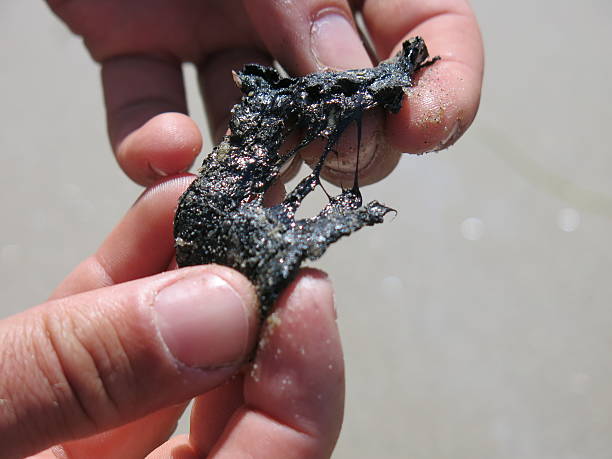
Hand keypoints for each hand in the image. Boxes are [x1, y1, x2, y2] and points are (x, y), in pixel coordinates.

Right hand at [2, 177, 342, 457]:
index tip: (305, 288)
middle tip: (263, 230)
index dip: (306, 379)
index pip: (276, 457)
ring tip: (206, 200)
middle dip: (251, 307)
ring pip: (177, 365)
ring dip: (193, 273)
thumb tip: (220, 307)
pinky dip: (135, 278)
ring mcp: (101, 447)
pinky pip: (118, 345)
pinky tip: (159, 218)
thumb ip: (84, 374)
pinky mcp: (67, 407)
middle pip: (236, 405)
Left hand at [47, 0, 482, 185]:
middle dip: (346, 142)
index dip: (443, 84)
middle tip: (335, 162)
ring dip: (251, 164)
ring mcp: (213, 27)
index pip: (427, 26)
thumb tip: (347, 84)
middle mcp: (286, 5)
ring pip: (248, 120)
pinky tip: (165, 153)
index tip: (421, 129)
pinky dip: (148, 142)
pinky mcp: (138, 45)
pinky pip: (146, 106)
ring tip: (248, 191)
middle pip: (342, 96)